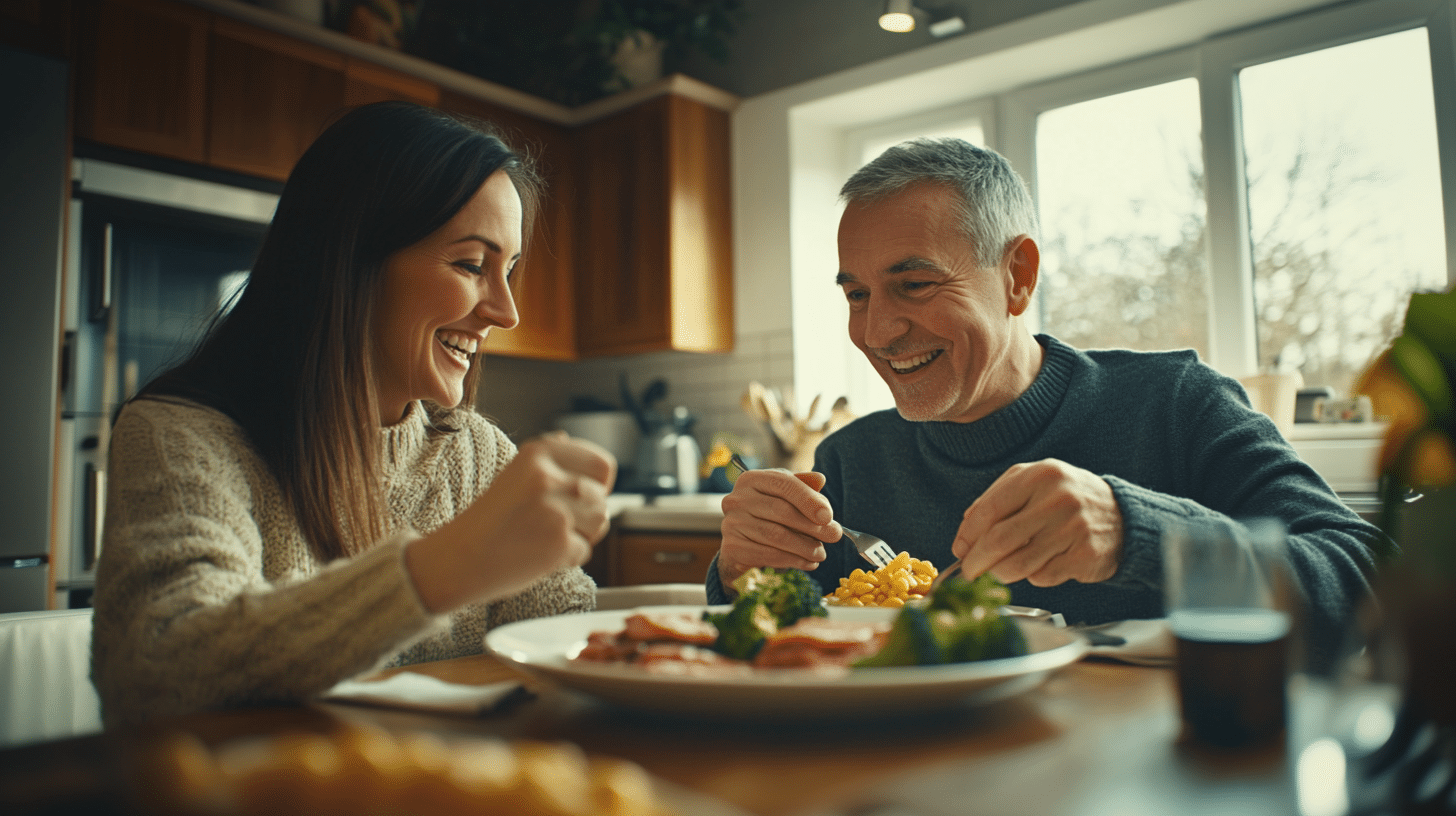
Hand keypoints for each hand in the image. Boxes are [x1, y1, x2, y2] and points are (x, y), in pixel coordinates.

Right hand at [407, 432, 615, 612]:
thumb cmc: (489, 519)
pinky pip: (584, 550)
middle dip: (586, 515)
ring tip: (544, 536)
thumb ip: (546, 458)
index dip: (597, 484)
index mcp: (539, 452)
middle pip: (601, 497)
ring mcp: (555, 509)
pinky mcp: (559, 542)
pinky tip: (537, 554)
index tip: (577, 496)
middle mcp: (548, 476)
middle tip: (552, 523)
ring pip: (599, 522)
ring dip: (580, 535)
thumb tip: (566, 437)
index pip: (602, 465)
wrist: (458, 559)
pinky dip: (566, 558)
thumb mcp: (513, 475)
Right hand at [716, 468, 841, 593]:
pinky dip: (792, 560)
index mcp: (752, 479)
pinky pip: (767, 555)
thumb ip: (802, 487)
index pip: (784, 484)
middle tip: (834, 536)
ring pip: (776, 535)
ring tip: (821, 553)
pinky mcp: (732, 546)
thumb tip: (820, 479)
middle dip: (812, 526)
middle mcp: (737, 499)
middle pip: (781, 511)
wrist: (741, 542)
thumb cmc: (768, 514)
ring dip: (804, 547)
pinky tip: (808, 563)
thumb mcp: (784, 496)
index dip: (808, 500)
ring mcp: (732, 523)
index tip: (828, 517)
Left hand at [951, 459, 1122, 586]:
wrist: (1123, 516)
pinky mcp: (1085, 556)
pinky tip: (1039, 565)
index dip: (968, 534)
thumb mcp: (1035, 483)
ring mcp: (1074, 528)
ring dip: (999, 573)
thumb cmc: (1068, 500)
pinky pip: (1042, 576)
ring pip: (1018, 563)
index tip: (959, 549)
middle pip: (1000, 539)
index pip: (990, 509)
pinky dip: (1032, 576)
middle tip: (968, 571)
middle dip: (976, 561)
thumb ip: (997, 498)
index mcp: (1040, 475)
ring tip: (996, 571)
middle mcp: (1058, 499)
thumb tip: (964, 532)